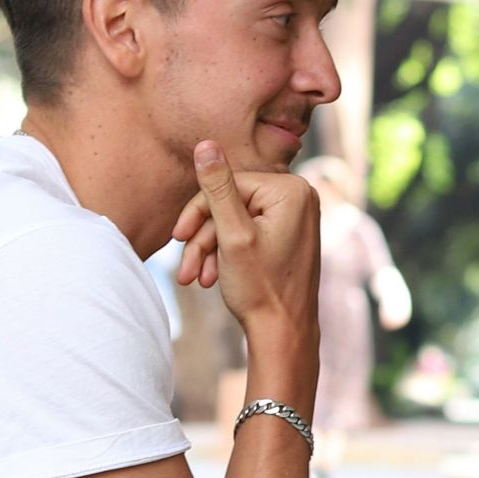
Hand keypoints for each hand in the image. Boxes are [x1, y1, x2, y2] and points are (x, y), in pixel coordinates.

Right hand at [170, 142, 320, 339]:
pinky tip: (213, 278)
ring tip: (195, 279)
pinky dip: (227, 254)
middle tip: (185, 270)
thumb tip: (205, 143)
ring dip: (210, 250)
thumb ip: (217, 188)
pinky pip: (248, 233)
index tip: (177, 238)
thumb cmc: (260, 288)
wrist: (283, 334)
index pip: (229, 184)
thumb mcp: (231, 235)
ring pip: (236, 221)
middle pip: (231, 203)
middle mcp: (301, 197)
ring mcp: (296, 217)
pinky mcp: (289, 235)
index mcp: (292, 190)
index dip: (199, 211)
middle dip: (204, 237)